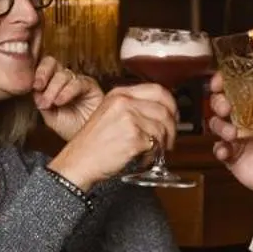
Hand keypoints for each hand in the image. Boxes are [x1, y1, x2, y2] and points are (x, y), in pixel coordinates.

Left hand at [32, 58, 103, 141]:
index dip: (38, 72)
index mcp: (52, 83)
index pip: (44, 67)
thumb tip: (34, 90)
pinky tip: (60, 102)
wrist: (86, 137)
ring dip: (53, 89)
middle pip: (52, 63)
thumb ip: (41, 101)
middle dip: (43, 74)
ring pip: (63, 74)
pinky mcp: (90, 85)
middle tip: (38, 88)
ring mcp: (77, 81)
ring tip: (51, 104)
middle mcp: (65, 79)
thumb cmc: (70, 128)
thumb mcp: (49, 116)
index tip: (34, 86)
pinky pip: (77, 82)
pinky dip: (67, 91)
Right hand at [47, 83, 179, 191]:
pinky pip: (156, 144)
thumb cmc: (93, 144)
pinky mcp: (133, 137)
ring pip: (162, 128)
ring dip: (163, 143)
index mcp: (119, 94)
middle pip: (164, 109)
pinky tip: (144, 157)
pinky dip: (154, 154)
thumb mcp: (110, 114)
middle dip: (172, 126)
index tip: (173, 116)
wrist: (79, 161)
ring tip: (154, 151)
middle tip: (170, 137)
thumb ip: (132, 108)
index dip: (171, 104)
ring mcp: (129, 119)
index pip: (158, 90)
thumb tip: (162, 112)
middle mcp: (124, 103)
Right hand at [208, 52, 252, 217]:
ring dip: (219, 125)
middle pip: (219, 103)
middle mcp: (243, 118)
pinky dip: (219, 149)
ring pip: (216, 124)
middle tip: (226, 106)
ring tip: (232, 132)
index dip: (222, 80)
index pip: (233, 86)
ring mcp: (236, 138)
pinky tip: (227, 150)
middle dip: (217, 101)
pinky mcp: (233, 156)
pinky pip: (218, 150)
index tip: (220, 79)